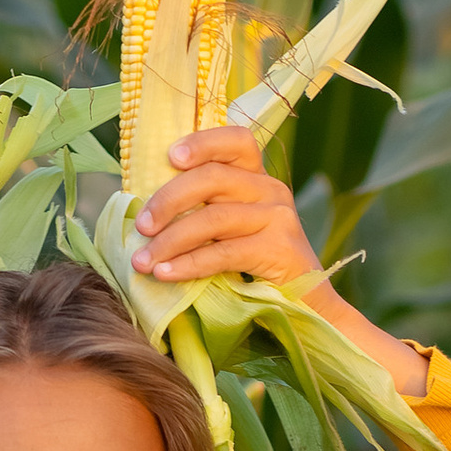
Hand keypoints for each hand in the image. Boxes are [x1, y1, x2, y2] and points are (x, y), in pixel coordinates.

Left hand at [131, 117, 429, 401]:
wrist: (310, 309)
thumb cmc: (259, 271)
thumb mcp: (235, 231)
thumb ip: (208, 211)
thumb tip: (149, 213)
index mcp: (259, 178)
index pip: (236, 141)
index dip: (203, 142)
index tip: (170, 156)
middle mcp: (272, 190)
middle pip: (213, 178)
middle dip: (168, 200)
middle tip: (140, 226)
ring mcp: (278, 218)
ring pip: (213, 218)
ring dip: (170, 240)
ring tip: (142, 261)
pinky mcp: (279, 250)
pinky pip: (223, 253)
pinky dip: (188, 264)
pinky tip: (165, 274)